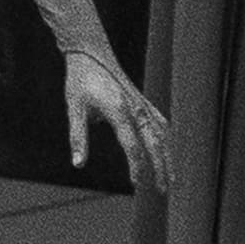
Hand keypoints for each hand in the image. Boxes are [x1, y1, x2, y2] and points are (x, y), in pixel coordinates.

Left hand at [60, 47, 171, 198]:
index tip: (136, 185)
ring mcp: (142, 104)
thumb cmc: (80, 80)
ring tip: (170, 179)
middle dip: (160, 169)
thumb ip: (78, 136)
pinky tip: (168, 152)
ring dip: (167, 157)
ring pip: (162, 135)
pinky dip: (166, 140)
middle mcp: (136, 108)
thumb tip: (77, 164)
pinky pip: (160, 123)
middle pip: (154, 144)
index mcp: (119, 110)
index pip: (132, 146)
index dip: (136, 167)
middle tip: (162, 191)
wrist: (89, 52)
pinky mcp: (143, 101)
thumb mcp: (74, 107)